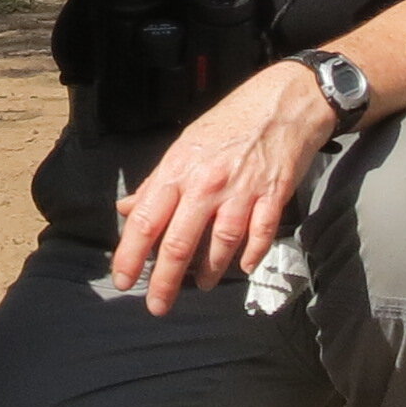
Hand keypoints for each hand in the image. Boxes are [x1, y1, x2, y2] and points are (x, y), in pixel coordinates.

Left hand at [111, 61, 341, 314]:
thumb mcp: (185, 145)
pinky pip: (260, 235)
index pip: (145, 219)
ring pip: (219, 244)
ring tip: (203, 285)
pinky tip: (244, 266)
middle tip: (157, 306)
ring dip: (209, 272)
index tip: (122, 279)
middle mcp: (206, 183)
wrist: (284, 100)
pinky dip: (251, 255)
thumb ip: (157, 182)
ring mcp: (241, 191)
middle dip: (165, 281)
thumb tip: (127, 210)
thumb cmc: (231, 122)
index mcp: (178, 170)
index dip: (130, 253)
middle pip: (178, 243)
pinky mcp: (273, 196)